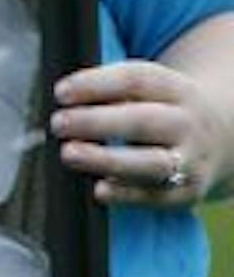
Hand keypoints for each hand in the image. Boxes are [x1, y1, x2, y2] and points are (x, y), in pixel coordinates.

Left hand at [53, 56, 228, 208]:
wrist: (217, 139)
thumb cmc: (159, 109)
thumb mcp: (147, 90)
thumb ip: (110, 92)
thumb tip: (63, 102)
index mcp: (175, 89)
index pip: (136, 80)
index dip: (96, 84)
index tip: (60, 93)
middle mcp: (187, 123)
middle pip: (143, 121)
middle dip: (97, 122)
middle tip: (58, 123)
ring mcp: (191, 160)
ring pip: (152, 163)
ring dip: (108, 160)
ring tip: (69, 154)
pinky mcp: (188, 192)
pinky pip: (157, 196)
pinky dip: (128, 195)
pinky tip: (100, 190)